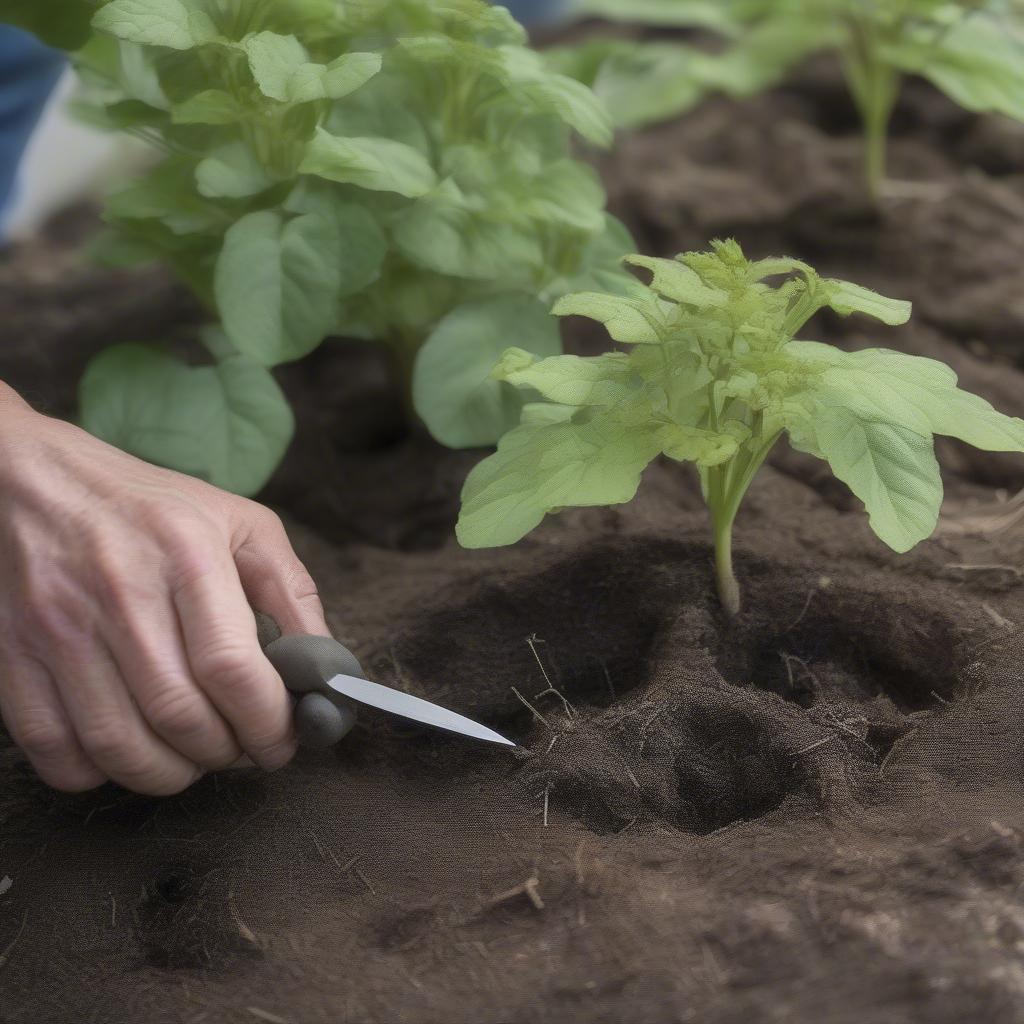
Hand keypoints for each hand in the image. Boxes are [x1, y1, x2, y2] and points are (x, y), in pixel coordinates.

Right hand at [0, 385, 326, 794]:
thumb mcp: (243, 526)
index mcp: (188, 556)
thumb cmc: (153, 508)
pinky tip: (130, 750)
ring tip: (193, 758)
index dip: (268, 723)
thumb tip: (324, 670)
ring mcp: (58, 629)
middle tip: (241, 748)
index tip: (283, 741)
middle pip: (180, 717)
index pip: (233, 669)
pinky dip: (99, 773)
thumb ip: (292, 594)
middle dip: (226, 753)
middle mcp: (121, 594)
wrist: (35, 484)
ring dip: (170, 774)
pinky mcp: (13, 657)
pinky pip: (56, 752)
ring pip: (119, 746)